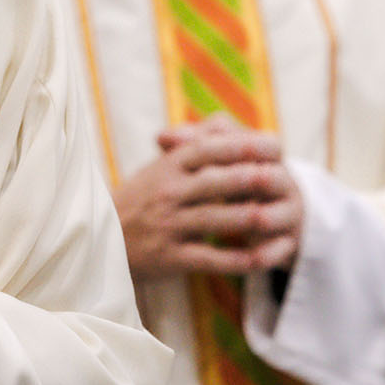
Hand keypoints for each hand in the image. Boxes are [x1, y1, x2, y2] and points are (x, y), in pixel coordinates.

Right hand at [114, 115, 303, 280]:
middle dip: (251, 179)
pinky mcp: (171, 258)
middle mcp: (167, 193)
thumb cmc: (140, 200)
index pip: (207, 149)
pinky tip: (262, 259)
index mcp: (167, 167)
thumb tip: (227, 124)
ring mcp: (168, 226)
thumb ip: (191, 148)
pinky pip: (210, 259)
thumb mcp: (158, 168)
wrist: (101, 240)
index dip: (241, 146)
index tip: (273, 145)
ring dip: (249, 218)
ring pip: (215, 220)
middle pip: (215, 182)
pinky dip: (238, 260)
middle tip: (282, 178)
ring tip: (277, 217)